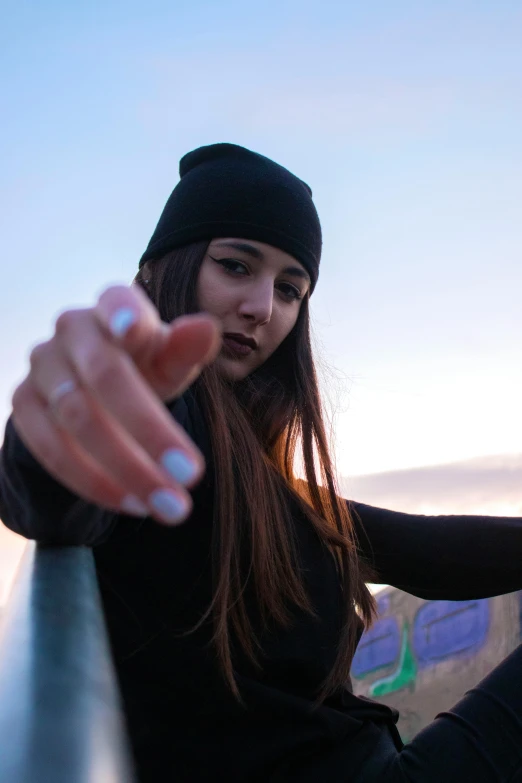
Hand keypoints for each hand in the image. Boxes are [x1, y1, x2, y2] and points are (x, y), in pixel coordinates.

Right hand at [11, 284, 221, 524]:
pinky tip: (130, 502)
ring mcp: (42, 366)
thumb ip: (185, 349)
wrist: (93, 392)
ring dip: (125, 468)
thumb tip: (207, 327)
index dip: (123, 313)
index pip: (117, 301)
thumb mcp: (169, 361)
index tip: (135, 330)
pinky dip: (92, 480)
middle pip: (105, 376)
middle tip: (192, 476)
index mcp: (112, 307)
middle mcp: (71, 330)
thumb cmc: (144, 367)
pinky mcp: (23, 404)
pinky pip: (49, 447)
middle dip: (150, 429)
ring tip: (168, 504)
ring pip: (77, 418)